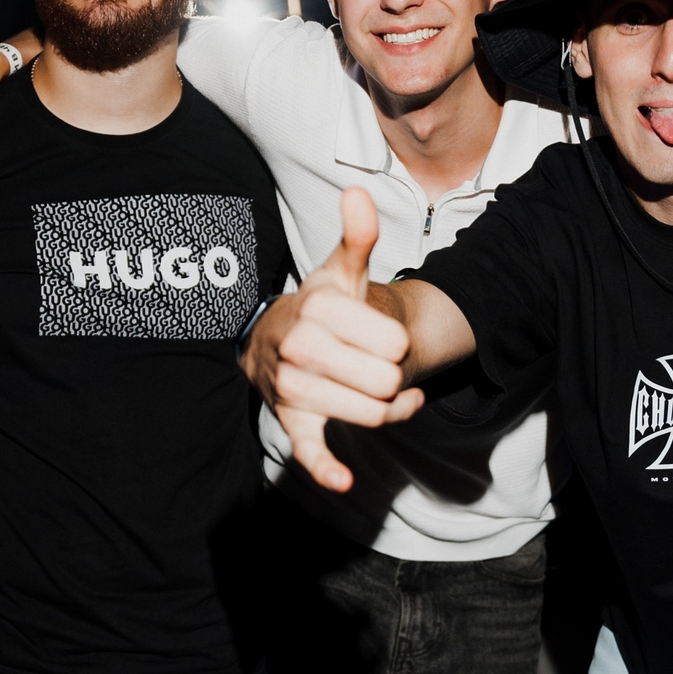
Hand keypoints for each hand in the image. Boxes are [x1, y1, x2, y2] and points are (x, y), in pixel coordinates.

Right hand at [242, 186, 422, 491]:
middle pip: (386, 382)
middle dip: (396, 380)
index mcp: (318, 307)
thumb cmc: (319, 309)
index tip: (386, 342)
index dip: (398, 346)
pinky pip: (310, 451)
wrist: (274, 343)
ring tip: (391, 399)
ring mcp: (294, 388)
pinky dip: (327, 468)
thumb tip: (358, 192)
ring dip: (391, 412)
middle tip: (387, 370)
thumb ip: (357, 237)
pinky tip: (344, 481)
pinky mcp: (291, 422)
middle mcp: (301, 347)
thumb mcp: (339, 271)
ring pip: (371, 415)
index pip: (393, 344)